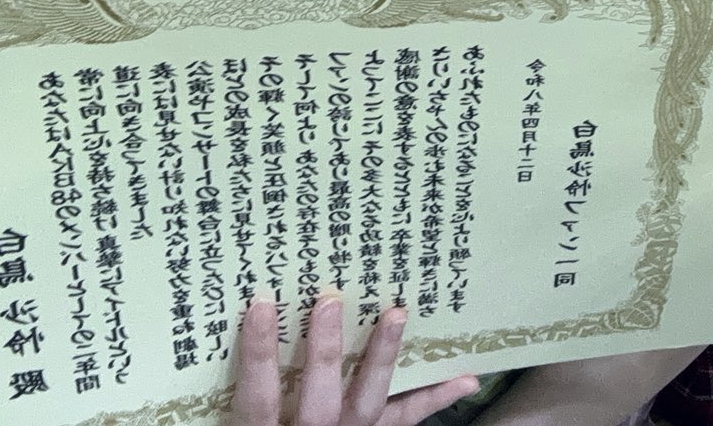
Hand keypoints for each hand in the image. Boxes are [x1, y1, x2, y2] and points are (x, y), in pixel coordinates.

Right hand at [227, 290, 480, 425]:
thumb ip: (247, 396)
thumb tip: (244, 322)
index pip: (259, 398)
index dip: (259, 354)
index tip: (262, 302)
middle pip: (319, 394)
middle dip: (325, 349)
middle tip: (328, 299)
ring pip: (370, 402)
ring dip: (383, 356)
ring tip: (397, 312)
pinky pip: (409, 420)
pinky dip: (437, 397)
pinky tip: (469, 377)